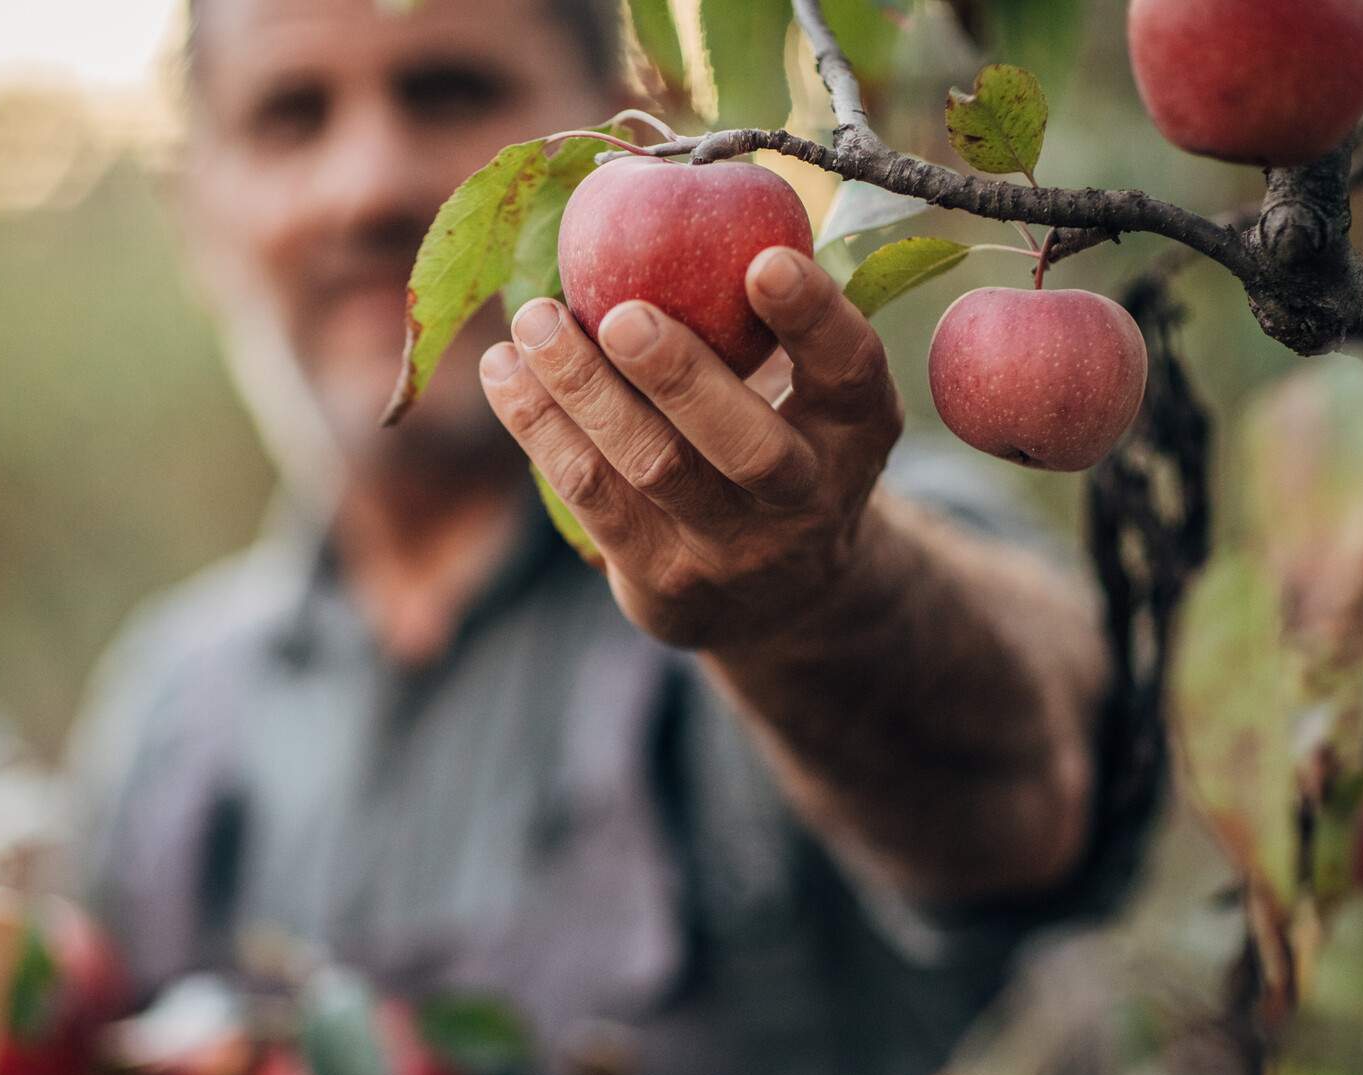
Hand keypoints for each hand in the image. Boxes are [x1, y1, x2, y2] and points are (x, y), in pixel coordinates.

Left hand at [479, 247, 903, 654]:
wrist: (776, 598)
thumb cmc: (776, 439)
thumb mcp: (805, 390)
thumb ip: (759, 319)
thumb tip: (666, 188)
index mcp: (856, 431)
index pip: (849, 372)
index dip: (813, 319)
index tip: (765, 259)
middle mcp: (807, 499)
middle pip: (746, 446)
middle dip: (680, 377)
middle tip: (621, 314)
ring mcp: (734, 552)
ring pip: (651, 470)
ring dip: (581, 390)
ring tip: (532, 321)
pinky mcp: (664, 584)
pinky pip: (591, 497)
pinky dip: (540, 427)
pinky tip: (506, 371)